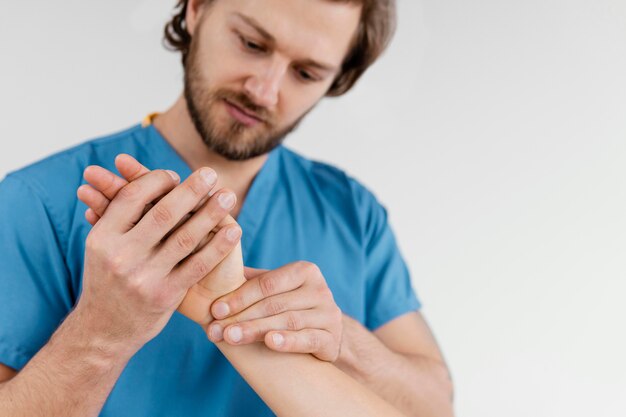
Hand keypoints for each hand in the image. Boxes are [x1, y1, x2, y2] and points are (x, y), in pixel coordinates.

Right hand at [76, 157, 240, 350]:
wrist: (104, 330)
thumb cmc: (109, 278)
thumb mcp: (102, 246)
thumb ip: (121, 216)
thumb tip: (150, 178)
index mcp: (102, 237)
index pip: (134, 197)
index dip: (158, 181)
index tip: (176, 175)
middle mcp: (121, 255)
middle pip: (163, 213)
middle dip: (191, 190)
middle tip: (211, 174)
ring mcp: (144, 277)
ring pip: (185, 237)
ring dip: (211, 213)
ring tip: (229, 195)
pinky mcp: (165, 295)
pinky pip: (198, 265)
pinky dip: (218, 246)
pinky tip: (233, 231)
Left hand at [207, 262, 343, 361]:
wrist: (325, 334)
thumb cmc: (291, 307)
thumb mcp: (274, 290)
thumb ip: (251, 281)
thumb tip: (215, 269)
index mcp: (305, 271)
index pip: (267, 283)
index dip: (239, 297)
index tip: (215, 310)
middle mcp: (320, 289)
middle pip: (274, 304)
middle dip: (242, 317)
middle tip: (216, 330)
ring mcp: (329, 313)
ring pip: (288, 321)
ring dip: (256, 330)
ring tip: (232, 338)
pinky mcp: (333, 338)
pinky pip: (309, 339)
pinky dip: (289, 341)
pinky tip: (270, 342)